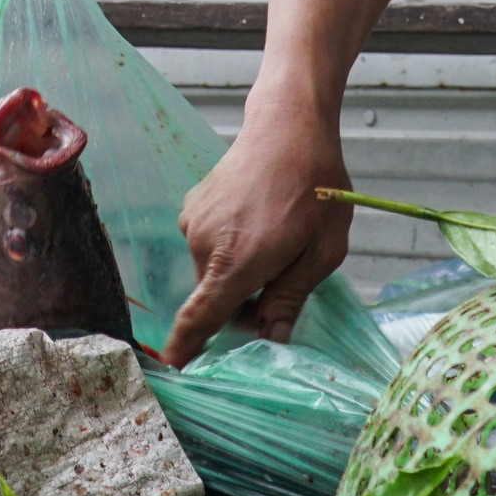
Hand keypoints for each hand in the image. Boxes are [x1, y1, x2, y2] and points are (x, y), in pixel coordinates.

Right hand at [160, 87, 351, 365]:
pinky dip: (230, 247)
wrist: (290, 123)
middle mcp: (203, 244)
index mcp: (236, 261)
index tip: (173, 371)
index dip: (186, 349)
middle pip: (215, 298)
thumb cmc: (316, 186)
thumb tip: (270, 338)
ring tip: (277, 239)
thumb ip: (290, 298)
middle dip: (243, 303)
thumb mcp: (322, 251)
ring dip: (239, 271)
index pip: (200, 318)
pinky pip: (209, 245)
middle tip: (284, 278)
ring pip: (213, 271)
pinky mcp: (192, 206)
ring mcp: (192, 221)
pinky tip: (259, 221)